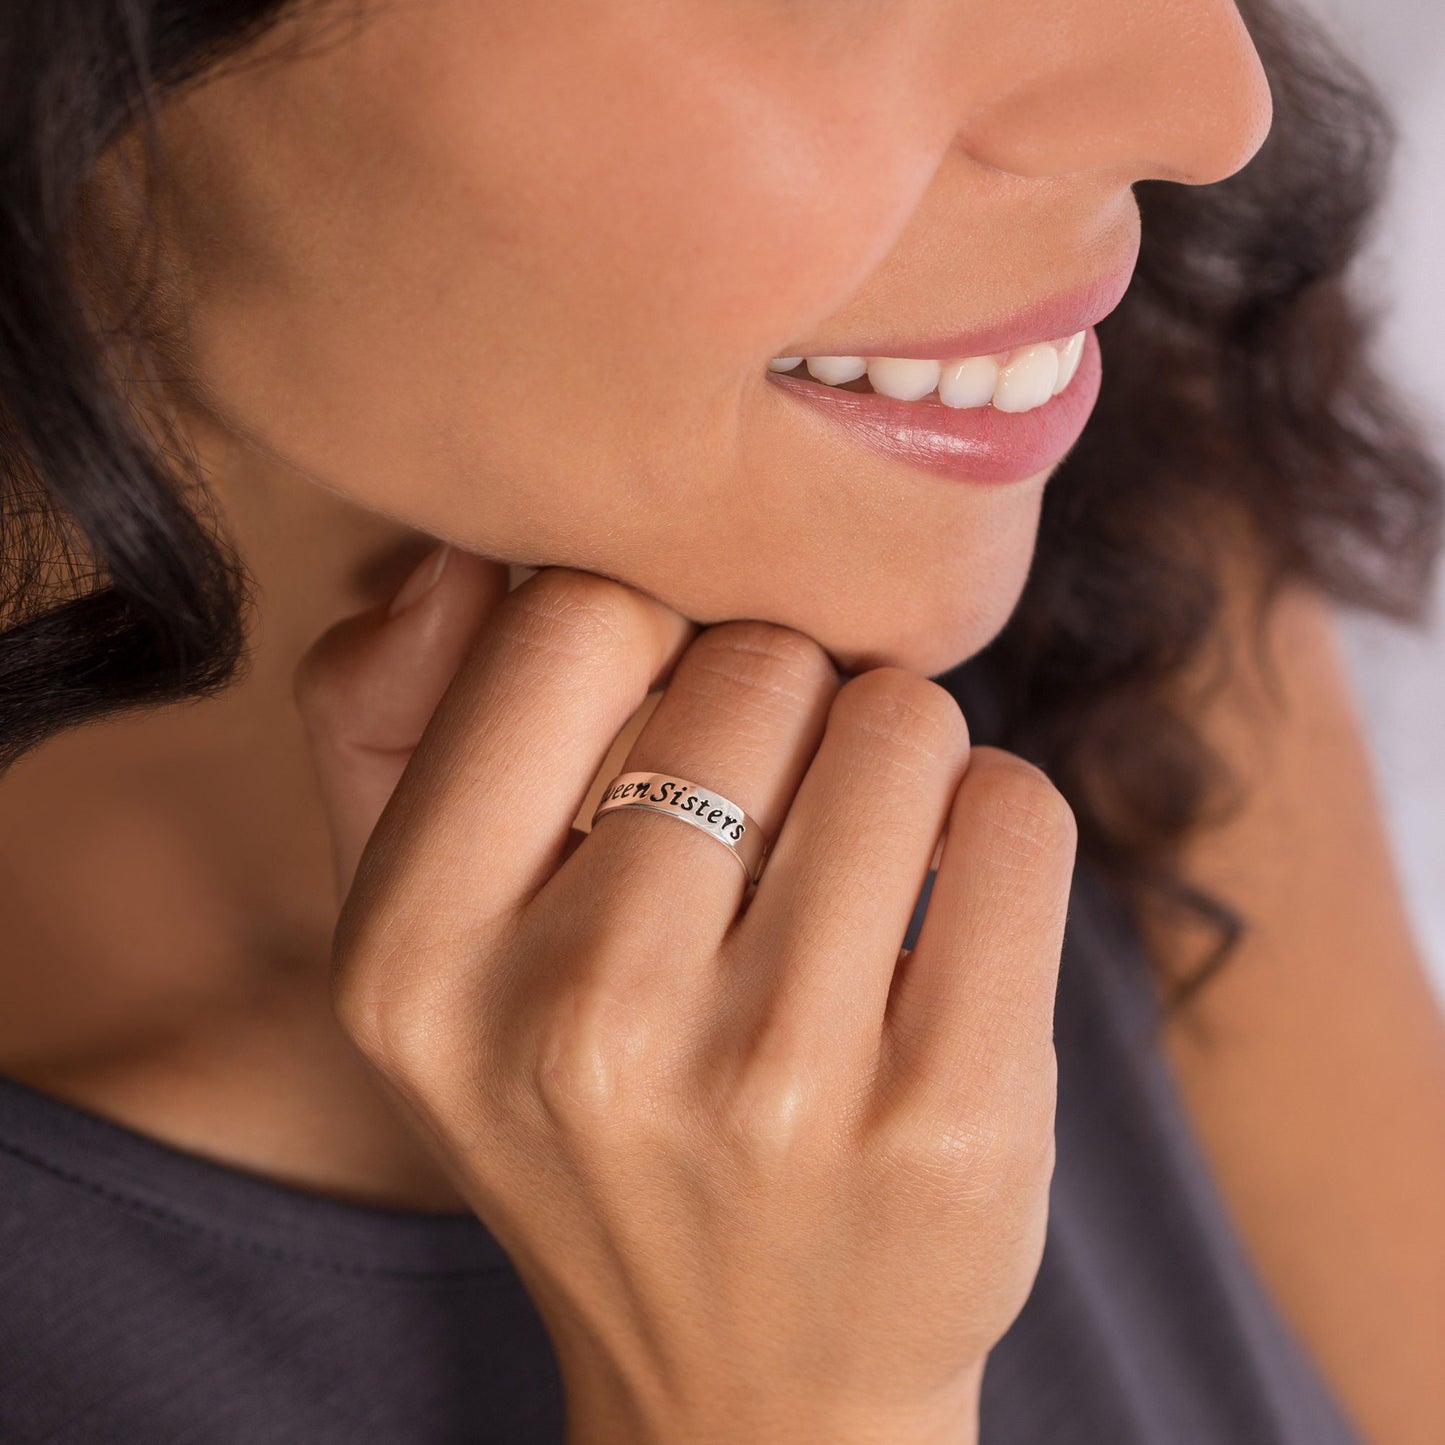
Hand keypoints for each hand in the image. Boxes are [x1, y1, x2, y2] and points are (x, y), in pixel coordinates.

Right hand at [293, 547, 1076, 1444]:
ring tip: (855, 859)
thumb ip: (393, 732)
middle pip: (754, 660)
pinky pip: (1017, 812)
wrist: (749, 1380)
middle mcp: (573, 1022)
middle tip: (776, 800)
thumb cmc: (590, 1116)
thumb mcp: (433, 950)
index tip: (675, 701)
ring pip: (899, 720)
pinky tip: (947, 903)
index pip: (572, 620)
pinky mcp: (946, 1120)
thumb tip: (471, 558)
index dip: (652, 630)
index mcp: (413, 955)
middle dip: (787, 696)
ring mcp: (770, 1083)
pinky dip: (996, 818)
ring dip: (898, 753)